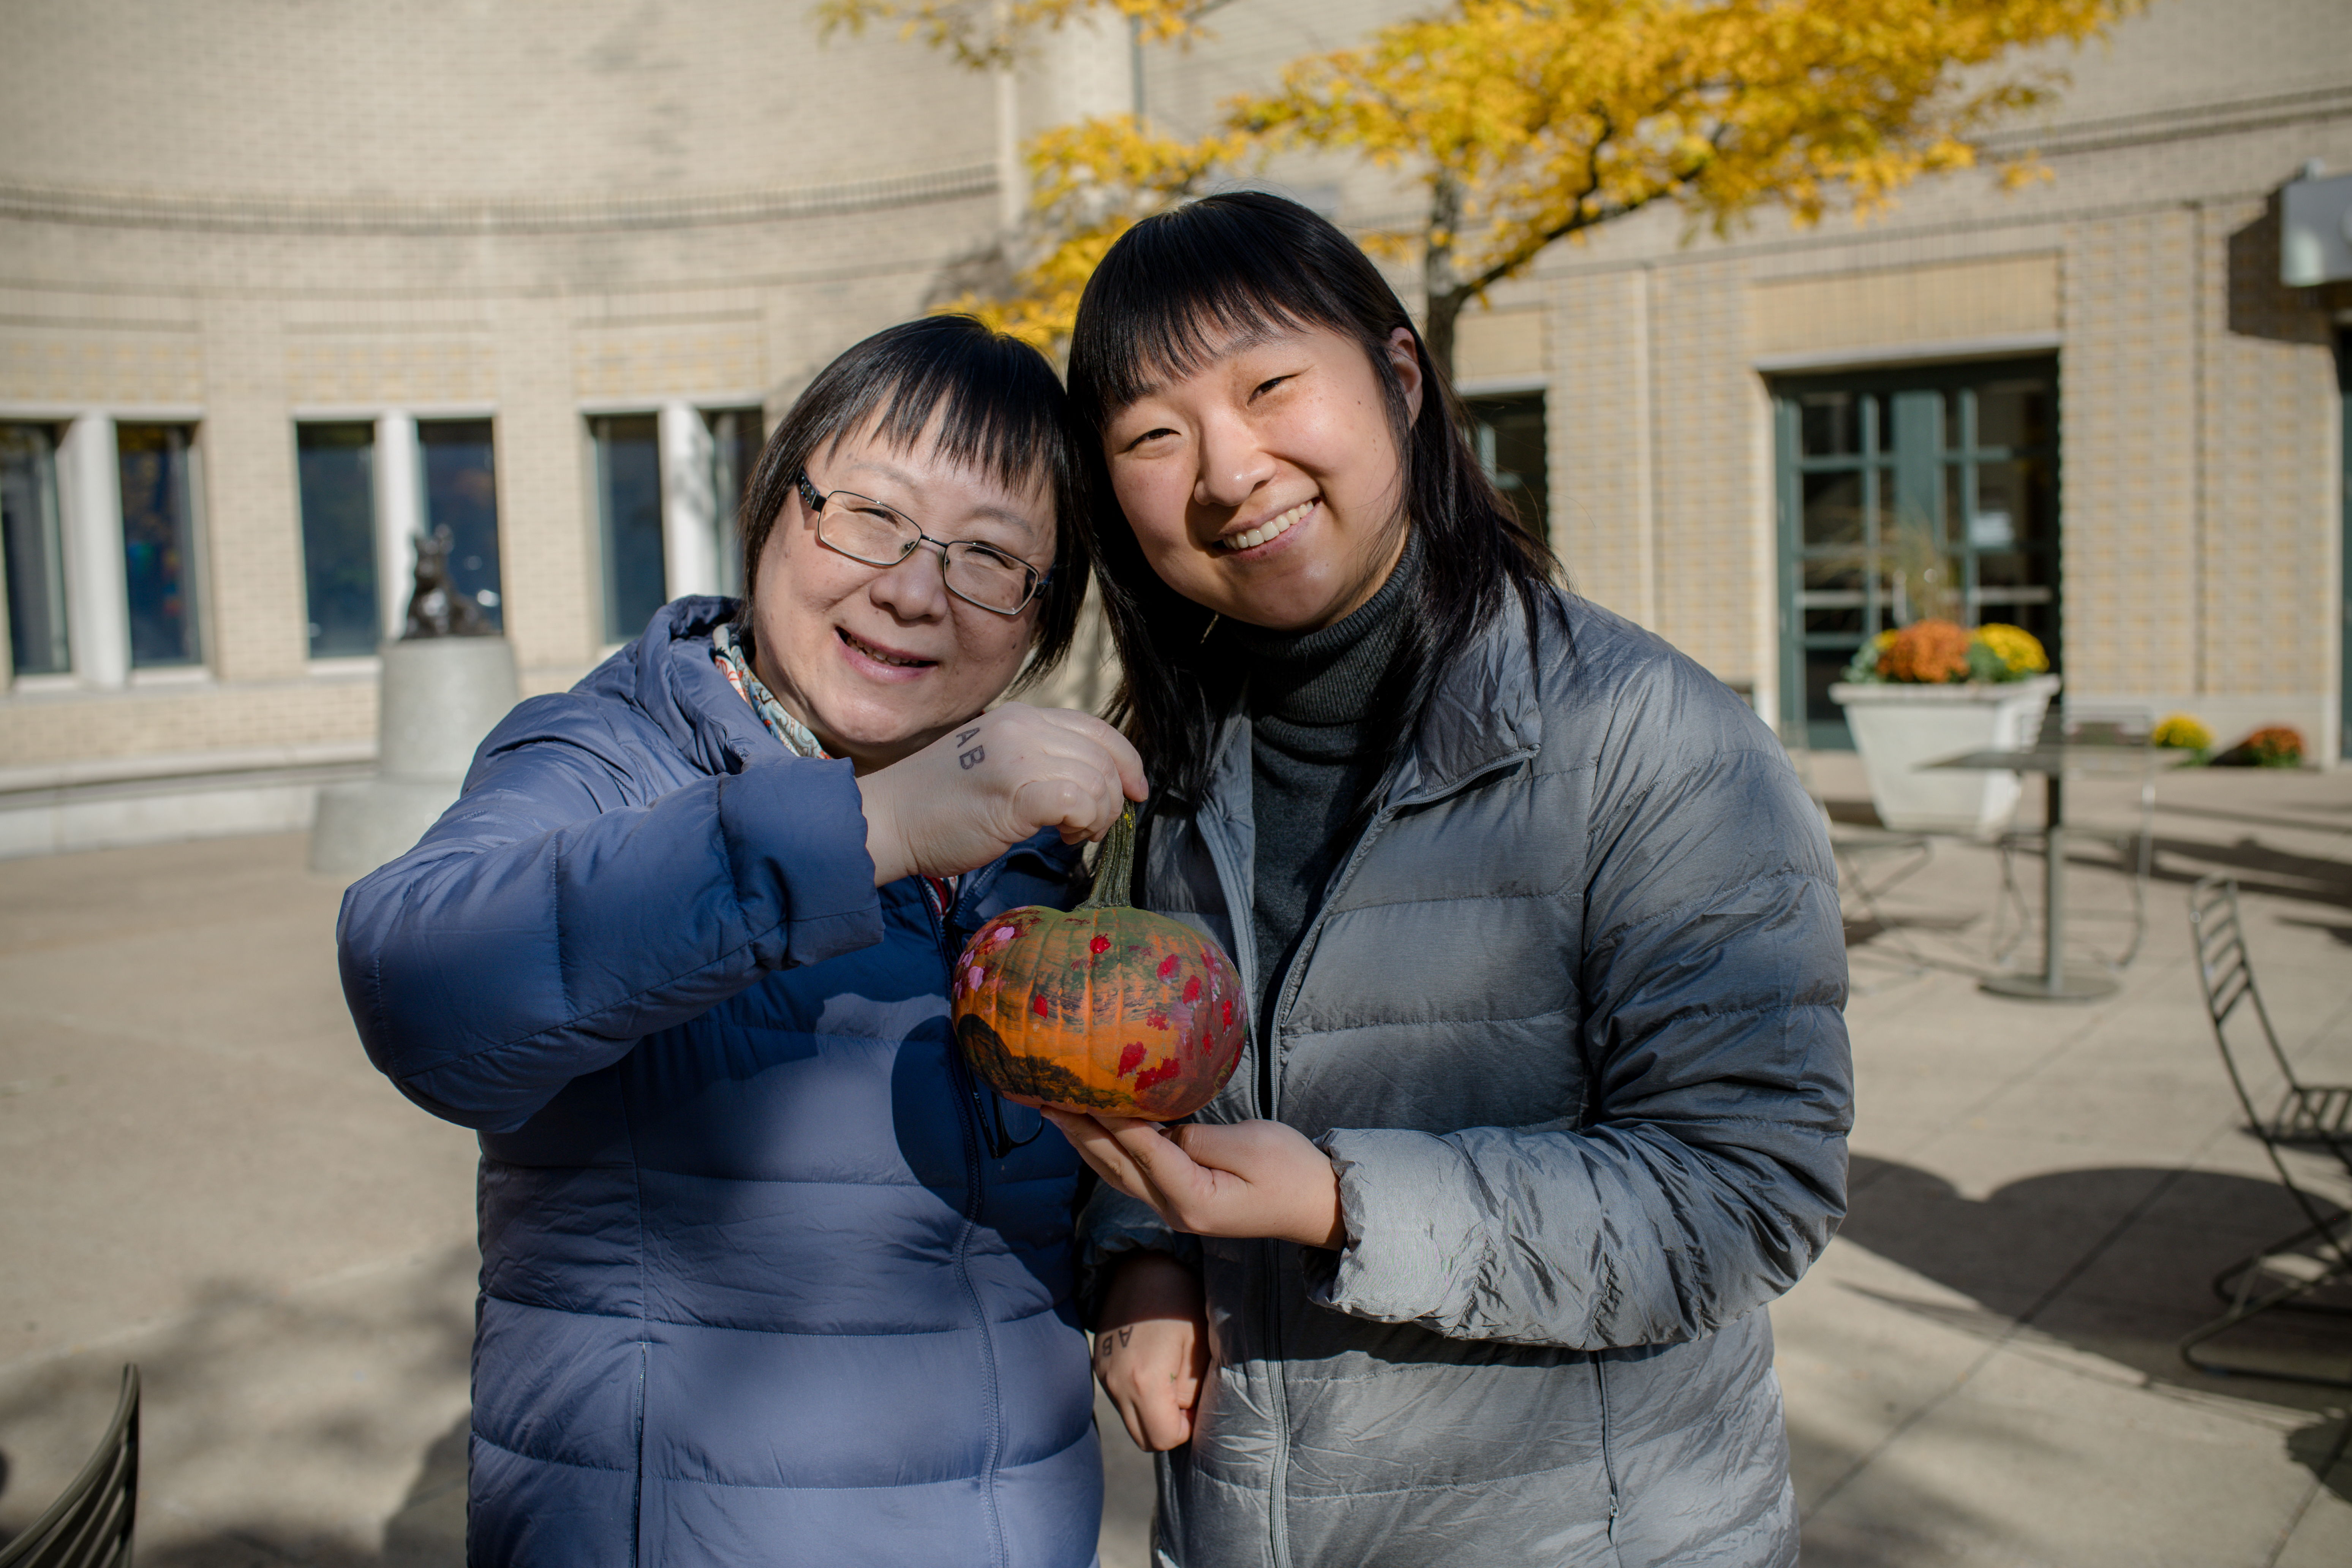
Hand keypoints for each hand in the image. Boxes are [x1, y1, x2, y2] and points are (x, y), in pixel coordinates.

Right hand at [857, 704, 1145, 883]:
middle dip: (1111, 798)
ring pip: (1097, 780)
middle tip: (1087, 828)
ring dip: (1096, 816)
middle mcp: (1022, 727)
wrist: (887, 820)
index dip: (1125, 759)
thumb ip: (1038, 762)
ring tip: (1071, 835)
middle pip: (1103, 756)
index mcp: (1020, 718)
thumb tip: (1089, 785)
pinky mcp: (1015, 791)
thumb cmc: (936, 806)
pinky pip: (1079, 801)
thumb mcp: (993, 765)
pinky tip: (1062, 837)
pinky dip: (1083, 823)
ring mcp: (1018, 756)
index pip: (1095, 727)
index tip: (1136, 792)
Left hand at [1043, 1112, 1344, 1249]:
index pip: (1141, 1149)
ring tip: (1051, 1111)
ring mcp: (1174, 1209)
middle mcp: (1174, 1210)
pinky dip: (1106, 1150)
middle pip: (1114, 1165)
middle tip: (1040, 1098)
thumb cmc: (1291, 1170)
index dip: (1108, 1117)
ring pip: (1116, 1173)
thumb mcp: (1250, 1145)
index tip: (1077, 1088)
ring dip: (1082, 1141)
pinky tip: (1090, 1131)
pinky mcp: (1179, 1200)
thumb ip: (1199, 1138)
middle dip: (1076, 1130)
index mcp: (1193, 1199)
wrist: (1316, 1205)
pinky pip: (1132, 1173)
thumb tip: (1161, 1129)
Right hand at [1093, 1251, 1208, 1451]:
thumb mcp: (1199, 1351)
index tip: (1196, 1401)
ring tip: (1168, 1373)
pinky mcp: (1098, 1363)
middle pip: (1145, 1438)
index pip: (1165, 1439)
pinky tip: (1151, 1364)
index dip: (1186, 1426)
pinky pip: (1120, 1397)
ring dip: (1152, 1409)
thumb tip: (1185, 1418)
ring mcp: (1103, 1374)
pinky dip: (1137, 1394)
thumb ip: (1191, 1394)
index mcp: (1145, 1382)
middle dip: (1167, 1425)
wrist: (1144, 1263)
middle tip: (1184, 1392)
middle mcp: (1116, 1384)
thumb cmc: (1182, 1303)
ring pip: (1131, 1419)